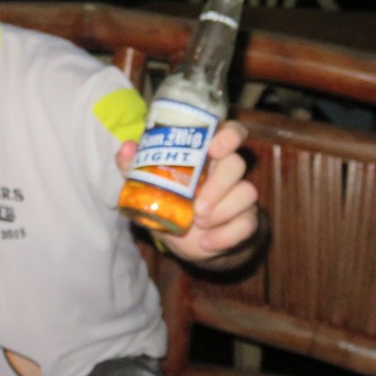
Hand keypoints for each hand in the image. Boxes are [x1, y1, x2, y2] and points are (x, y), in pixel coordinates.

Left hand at [117, 120, 260, 266]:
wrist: (186, 241)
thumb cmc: (171, 202)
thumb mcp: (149, 185)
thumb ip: (135, 166)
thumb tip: (127, 147)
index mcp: (207, 155)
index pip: (231, 132)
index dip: (229, 136)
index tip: (214, 148)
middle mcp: (228, 171)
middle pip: (237, 164)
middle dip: (218, 185)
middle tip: (197, 207)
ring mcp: (240, 195)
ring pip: (247, 193)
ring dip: (222, 212)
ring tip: (199, 224)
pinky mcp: (247, 220)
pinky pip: (247, 224)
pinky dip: (226, 236)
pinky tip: (206, 242)